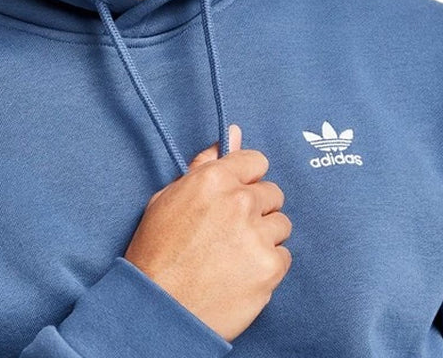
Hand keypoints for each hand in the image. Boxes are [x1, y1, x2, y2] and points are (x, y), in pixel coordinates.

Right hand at [123, 124, 291, 341]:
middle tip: (231, 231)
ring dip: (264, 236)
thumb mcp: (168, 198)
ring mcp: (257, 235)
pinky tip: (242, 272)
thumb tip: (233, 134)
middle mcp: (239, 201)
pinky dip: (267, 264)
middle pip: (272, 193)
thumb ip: (204, 165)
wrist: (159, 308)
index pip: (255, 161)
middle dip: (256, 209)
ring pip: (281, 224)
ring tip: (235, 254)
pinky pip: (284, 255)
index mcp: (213, 179)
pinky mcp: (271, 267)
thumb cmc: (157, 251)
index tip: (238, 193)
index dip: (247, 179)